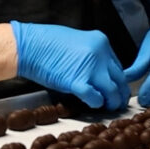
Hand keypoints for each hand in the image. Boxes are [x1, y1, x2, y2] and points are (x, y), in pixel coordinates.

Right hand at [10, 22, 129, 110]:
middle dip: (120, 93)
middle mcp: (100, 53)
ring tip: (109, 107)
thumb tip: (99, 71)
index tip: (115, 88)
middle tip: (118, 102)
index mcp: (101, 41)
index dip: (116, 80)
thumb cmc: (47, 42)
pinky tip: (93, 104)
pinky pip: (95, 98)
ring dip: (112, 102)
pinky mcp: (78, 81)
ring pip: (112, 90)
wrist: (29, 45)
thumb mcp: (78, 41)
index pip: (117, 65)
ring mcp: (91, 67)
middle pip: (119, 78)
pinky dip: (96, 103)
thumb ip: (92, 54)